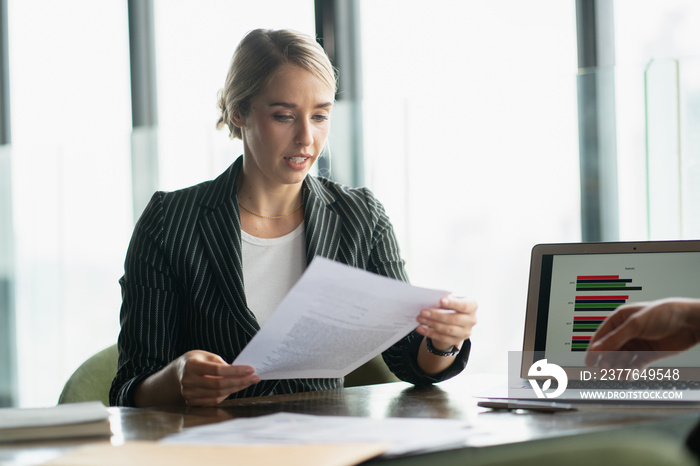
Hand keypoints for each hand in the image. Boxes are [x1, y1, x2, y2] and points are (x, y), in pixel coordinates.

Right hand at [173, 350, 259, 405]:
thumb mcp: (204, 355)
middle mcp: (188, 381)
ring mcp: (188, 393)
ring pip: (217, 394)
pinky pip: (213, 401)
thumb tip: (237, 371)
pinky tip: (235, 388)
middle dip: (239, 381)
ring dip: (236, 389)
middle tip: (254, 378)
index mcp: (191, 365)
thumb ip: (219, 362)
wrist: (175, 374)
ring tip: (248, 382)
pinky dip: (226, 395)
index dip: (235, 371)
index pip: (216, 370)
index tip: (250, 369)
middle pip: (218, 384)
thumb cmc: (194, 361)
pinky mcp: (191, 402)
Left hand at [416, 295, 476, 350]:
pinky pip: (442, 338)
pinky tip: (420, 328)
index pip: (464, 306)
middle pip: (454, 319)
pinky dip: (429, 333)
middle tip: (423, 312)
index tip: (441, 300)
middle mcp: (471, 320)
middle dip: (436, 315)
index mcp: (472, 306)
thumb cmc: (452, 304)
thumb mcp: (452, 299)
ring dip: (431, 324)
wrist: (454, 319)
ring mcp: (465, 332)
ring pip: (447, 330)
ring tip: (420, 319)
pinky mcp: (456, 340)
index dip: (453, 303)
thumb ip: (446, 299)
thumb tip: (432, 300)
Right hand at [584, 298, 699, 368]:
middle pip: (611, 350)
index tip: (588, 362)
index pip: (602, 336)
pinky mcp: (649, 355)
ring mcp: (638, 344)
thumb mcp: (635, 325)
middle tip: (603, 371)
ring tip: (617, 374)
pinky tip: (628, 375)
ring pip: (622, 359)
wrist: (690, 322)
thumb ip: (615, 339)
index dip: (594, 349)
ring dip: (618, 367)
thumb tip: (595, 349)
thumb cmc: (663, 314)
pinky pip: (635, 365)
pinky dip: (631, 371)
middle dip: (606, 360)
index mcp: (620, 320)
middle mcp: (627, 333)